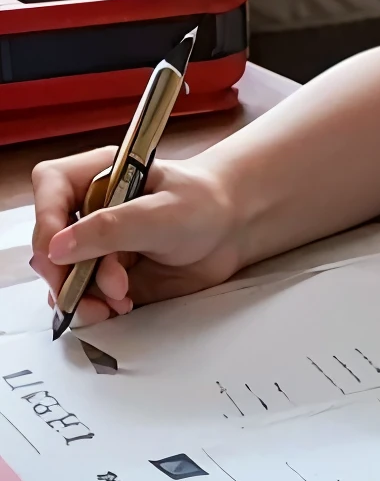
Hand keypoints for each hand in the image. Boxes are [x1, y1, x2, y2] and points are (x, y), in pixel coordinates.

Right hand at [31, 147, 243, 324]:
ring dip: (82, 294)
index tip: (61, 253)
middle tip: (106, 285)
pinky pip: (82, 294)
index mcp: (101, 174)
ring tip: (120, 298)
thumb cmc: (205, 204)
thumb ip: (112, 228)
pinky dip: (94, 306)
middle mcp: (91, 207)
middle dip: (69, 271)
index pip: (50, 185)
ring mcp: (97, 242)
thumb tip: (58, 247)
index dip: (46, 218)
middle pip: (49, 239)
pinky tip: (120, 305)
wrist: (233, 228)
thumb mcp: (163, 214)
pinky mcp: (106, 271)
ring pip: (62, 274)